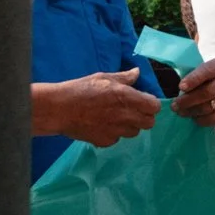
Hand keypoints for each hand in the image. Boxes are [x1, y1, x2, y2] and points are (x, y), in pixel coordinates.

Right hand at [37, 69, 159, 146]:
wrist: (60, 109)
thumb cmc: (81, 89)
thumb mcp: (103, 77)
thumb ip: (124, 78)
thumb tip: (137, 72)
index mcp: (127, 97)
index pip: (154, 107)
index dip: (150, 104)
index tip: (143, 101)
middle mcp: (125, 116)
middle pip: (149, 123)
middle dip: (144, 117)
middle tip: (132, 110)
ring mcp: (116, 131)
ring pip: (134, 132)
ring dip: (130, 126)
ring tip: (115, 117)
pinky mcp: (106, 141)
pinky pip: (117, 139)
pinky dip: (113, 133)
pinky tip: (102, 125)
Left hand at [173, 56, 214, 126]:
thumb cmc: (203, 78)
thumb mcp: (198, 70)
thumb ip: (189, 75)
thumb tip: (178, 88)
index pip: (207, 71)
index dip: (193, 80)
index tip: (180, 87)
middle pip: (209, 92)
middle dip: (189, 100)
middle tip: (175, 106)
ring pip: (211, 106)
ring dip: (193, 111)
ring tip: (181, 112)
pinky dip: (204, 120)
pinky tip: (195, 118)